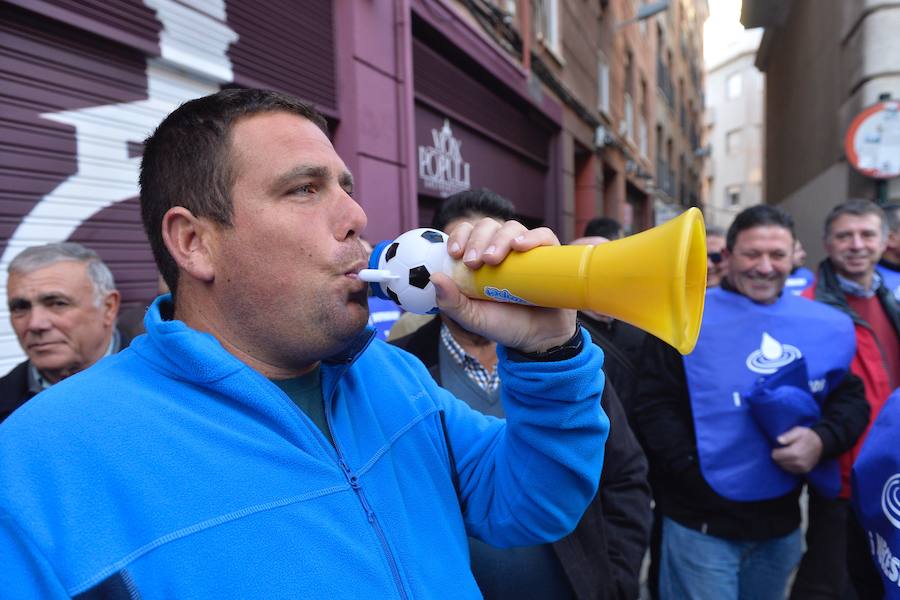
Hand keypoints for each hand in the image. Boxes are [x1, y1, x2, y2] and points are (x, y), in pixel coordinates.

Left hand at [430, 218, 576, 353]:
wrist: (537, 339)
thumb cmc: (502, 325)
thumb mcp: (472, 318)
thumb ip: (451, 302)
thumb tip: (434, 277)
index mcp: (479, 258)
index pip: (467, 233)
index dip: (459, 236)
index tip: (455, 253)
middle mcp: (502, 249)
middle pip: (487, 226)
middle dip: (477, 239)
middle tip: (474, 262)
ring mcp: (526, 251)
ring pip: (511, 227)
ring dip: (499, 238)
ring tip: (493, 259)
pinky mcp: (549, 255)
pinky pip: (543, 235)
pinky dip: (532, 236)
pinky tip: (520, 245)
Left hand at [771, 426, 822, 473]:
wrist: (821, 444)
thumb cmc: (807, 436)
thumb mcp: (798, 431)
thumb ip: (788, 436)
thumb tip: (778, 440)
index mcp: (796, 452)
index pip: (777, 456)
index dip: (775, 451)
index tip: (776, 447)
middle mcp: (799, 462)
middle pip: (780, 462)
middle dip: (778, 456)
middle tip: (781, 450)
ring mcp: (802, 468)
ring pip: (784, 467)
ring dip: (782, 461)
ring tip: (786, 454)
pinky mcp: (804, 471)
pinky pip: (791, 470)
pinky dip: (788, 465)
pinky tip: (790, 459)